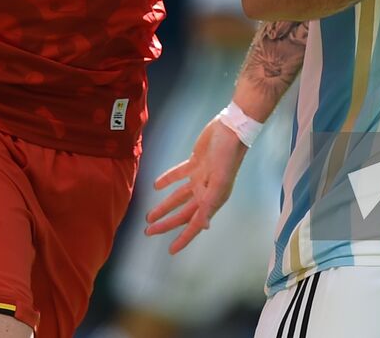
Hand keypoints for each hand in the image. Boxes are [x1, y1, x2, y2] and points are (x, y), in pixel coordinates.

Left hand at [144, 116, 247, 253]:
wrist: (230, 130)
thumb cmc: (227, 157)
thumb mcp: (220, 183)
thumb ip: (209, 205)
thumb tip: (203, 227)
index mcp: (212, 199)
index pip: (195, 224)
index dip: (184, 238)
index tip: (171, 250)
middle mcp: (206, 191)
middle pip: (182, 213)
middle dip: (166, 223)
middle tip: (149, 231)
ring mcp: (200, 177)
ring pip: (178, 197)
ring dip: (164, 206)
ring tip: (149, 216)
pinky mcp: (195, 163)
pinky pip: (178, 175)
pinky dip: (167, 181)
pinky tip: (156, 185)